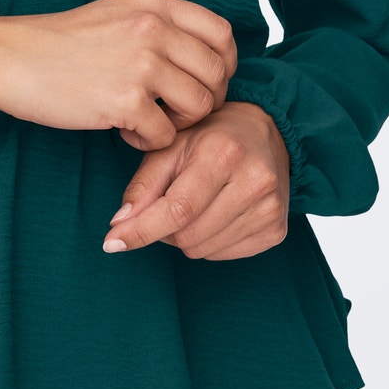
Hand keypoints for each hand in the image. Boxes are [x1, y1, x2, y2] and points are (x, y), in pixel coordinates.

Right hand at [0, 0, 236, 146]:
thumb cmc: (62, 42)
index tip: (207, 83)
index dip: (224, 65)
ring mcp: (142, 63)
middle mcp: (154, 28)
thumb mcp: (119, 12)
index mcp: (155, 3)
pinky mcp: (125, 101)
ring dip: (181, 123)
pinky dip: (150, 142)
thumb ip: (162, 25)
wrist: (12, 58)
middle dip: (206, 100)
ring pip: (200, 105)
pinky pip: (166, 134)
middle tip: (177, 111)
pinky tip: (126, 133)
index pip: (222, 34)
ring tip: (150, 121)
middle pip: (217, 73)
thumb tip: (206, 55)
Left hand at [102, 101, 290, 260]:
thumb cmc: (212, 136)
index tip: (112, 243)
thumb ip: (143, 185)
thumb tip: (119, 225)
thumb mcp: (171, 146)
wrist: (265, 132)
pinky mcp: (277, 230)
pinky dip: (209, 242)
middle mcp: (254, 181)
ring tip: (196, 204)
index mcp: (224, 153)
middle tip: (168, 202)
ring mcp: (270, 208)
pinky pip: (223, 256)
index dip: (141, 230)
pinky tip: (217, 213)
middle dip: (165, 228)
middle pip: (187, 235)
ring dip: (186, 236)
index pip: (177, 208)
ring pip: (203, 250)